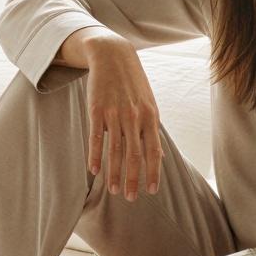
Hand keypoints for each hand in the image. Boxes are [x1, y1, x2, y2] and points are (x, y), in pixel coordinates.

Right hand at [80, 33, 163, 200]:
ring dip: (114, 173)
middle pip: (134, 155)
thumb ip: (152, 130)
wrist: (113, 56)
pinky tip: (94, 170)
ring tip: (114, 190)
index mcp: (150, 117)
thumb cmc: (133, 83)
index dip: (152, 172)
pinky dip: (95, 155)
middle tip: (130, 198)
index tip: (150, 191)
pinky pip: (96, 138)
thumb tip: (161, 157)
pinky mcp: (96, 110)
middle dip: (133, 179)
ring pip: (115, 150)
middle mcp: (134, 117)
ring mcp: (115, 114)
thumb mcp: (149, 104)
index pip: (153, 151)